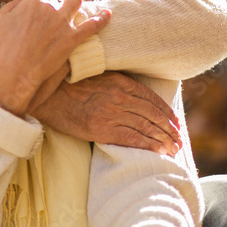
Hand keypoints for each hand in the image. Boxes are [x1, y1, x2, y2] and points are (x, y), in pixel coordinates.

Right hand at [0, 0, 109, 116]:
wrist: (15, 69)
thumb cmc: (3, 48)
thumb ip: (10, 7)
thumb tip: (20, 0)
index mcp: (31, 2)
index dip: (43, 5)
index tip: (43, 14)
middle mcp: (49, 8)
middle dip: (60, 4)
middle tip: (59, 14)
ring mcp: (63, 22)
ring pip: (76, 3)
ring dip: (77, 4)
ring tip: (79, 9)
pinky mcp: (73, 37)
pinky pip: (93, 25)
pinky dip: (102, 19)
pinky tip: (108, 15)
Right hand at [32, 73, 180, 153]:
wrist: (47, 95)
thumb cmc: (69, 84)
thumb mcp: (97, 75)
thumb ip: (116, 83)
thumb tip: (132, 94)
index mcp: (119, 81)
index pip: (151, 98)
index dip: (166, 112)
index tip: (175, 122)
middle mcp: (119, 96)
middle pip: (152, 114)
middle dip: (168, 129)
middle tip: (179, 140)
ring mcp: (111, 113)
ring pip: (146, 127)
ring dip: (163, 139)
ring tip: (173, 148)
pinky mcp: (102, 129)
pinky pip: (132, 138)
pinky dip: (148, 145)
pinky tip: (158, 151)